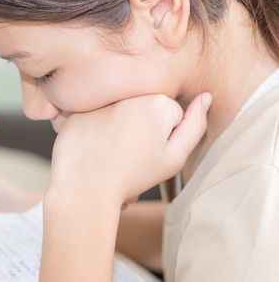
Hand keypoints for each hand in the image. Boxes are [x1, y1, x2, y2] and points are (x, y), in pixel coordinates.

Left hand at [48, 93, 210, 205]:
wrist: (85, 189)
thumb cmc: (133, 176)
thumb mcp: (174, 157)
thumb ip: (195, 125)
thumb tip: (205, 97)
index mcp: (156, 101)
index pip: (171, 114)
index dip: (163, 137)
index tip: (149, 151)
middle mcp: (127, 92)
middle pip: (143, 110)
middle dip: (141, 129)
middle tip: (130, 154)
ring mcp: (99, 99)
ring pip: (118, 112)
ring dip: (117, 129)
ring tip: (111, 153)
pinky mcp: (76, 109)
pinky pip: (92, 115)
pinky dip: (93, 129)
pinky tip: (91, 148)